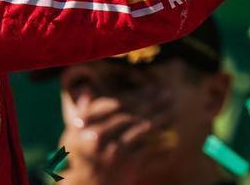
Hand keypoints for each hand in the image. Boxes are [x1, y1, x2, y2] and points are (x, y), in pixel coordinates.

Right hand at [60, 83, 178, 179]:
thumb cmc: (84, 159)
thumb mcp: (74, 136)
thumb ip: (82, 113)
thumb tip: (88, 89)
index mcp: (83, 125)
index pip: (115, 103)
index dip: (137, 93)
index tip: (152, 87)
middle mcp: (97, 136)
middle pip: (133, 112)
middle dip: (153, 102)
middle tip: (168, 95)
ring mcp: (114, 149)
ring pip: (144, 127)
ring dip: (162, 116)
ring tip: (175, 110)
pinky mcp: (128, 162)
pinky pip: (150, 146)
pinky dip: (163, 141)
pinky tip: (173, 135)